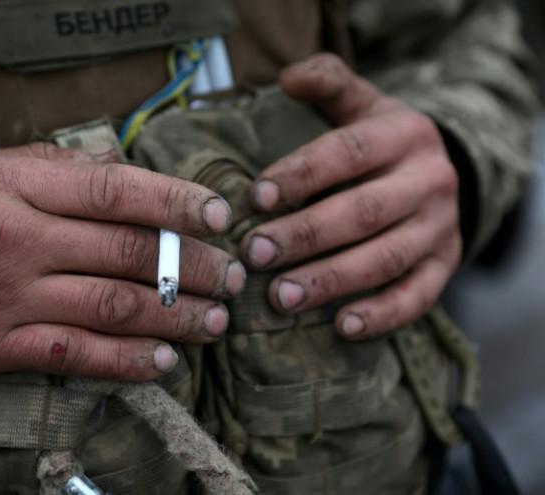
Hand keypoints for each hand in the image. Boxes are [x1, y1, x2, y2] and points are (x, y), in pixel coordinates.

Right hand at [0, 143, 244, 379]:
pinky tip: (165, 361)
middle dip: (194, 266)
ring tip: (216, 321)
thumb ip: (49, 163)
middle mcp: (18, 241)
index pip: (115, 190)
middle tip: (233, 275)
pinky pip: (76, 357)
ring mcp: (8, 299)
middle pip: (129, 253)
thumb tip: (118, 164)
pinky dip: (128, 361)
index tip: (217, 216)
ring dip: (176, 316)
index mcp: (14, 186)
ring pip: (113, 308)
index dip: (175, 202)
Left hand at [240, 53, 461, 338]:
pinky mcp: (444, 266)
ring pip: (386, 259)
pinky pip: (417, 297)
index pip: (348, 153)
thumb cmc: (381, 141)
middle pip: (363, 211)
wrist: (440, 171)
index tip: (255, 197)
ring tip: (282, 297)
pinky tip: (339, 326)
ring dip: (331, 280)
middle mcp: (430, 180)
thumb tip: (287, 77)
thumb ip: (328, 83)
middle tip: (254, 253)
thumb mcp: (361, 104)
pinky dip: (380, 315)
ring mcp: (440, 228)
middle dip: (305, 235)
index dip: (301, 175)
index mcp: (404, 134)